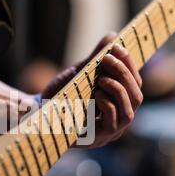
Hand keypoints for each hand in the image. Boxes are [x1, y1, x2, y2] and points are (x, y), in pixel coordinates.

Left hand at [41, 32, 142, 147]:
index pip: (136, 85)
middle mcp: (118, 120)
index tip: (118, 47)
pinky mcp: (97, 139)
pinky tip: (95, 94)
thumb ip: (97, 59)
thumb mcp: (81, 73)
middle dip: (124, 75)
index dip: (130, 66)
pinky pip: (113, 121)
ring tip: (101, 78)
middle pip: (137, 98)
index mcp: (118, 104)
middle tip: (108, 59)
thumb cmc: (60, 94)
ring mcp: (109, 132)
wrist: (37, 110)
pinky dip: (107, 104)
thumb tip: (113, 36)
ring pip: (129, 112)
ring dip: (118, 90)